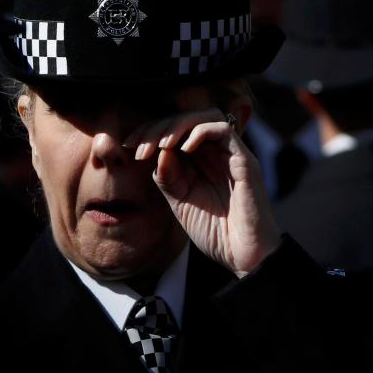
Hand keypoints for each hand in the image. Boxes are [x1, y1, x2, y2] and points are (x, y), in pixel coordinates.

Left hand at [126, 110, 280, 276]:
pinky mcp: (244, 160)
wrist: (241, 256)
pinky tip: (183, 150)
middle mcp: (216, 152)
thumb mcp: (179, 201)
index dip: (149, 132)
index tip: (128, 146)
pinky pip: (223, 130)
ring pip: (205, 116)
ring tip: (161, 144)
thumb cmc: (214, 231)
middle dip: (158, 127)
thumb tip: (157, 150)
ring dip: (178, 125)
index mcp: (199, 160)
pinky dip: (199, 132)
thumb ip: (167, 176)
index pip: (173, 130)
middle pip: (187, 118)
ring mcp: (231, 154)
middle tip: (140, 147)